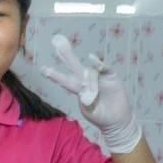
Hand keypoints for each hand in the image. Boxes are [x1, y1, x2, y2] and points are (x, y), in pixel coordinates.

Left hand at [41, 35, 140, 153]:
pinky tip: (92, 58)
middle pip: (74, 66)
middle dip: (66, 55)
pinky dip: (99, 64)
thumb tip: (83, 94)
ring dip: (88, 79)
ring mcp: (99, 77)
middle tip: (56, 42)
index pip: (65, 81)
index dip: (55, 75)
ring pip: (89, 71)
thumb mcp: (90, 111)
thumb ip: (86, 102)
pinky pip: (105, 68)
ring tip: (93, 93)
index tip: (43, 69)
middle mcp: (87, 80)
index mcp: (79, 89)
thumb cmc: (100, 116)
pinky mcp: (111, 77)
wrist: (118, 120)